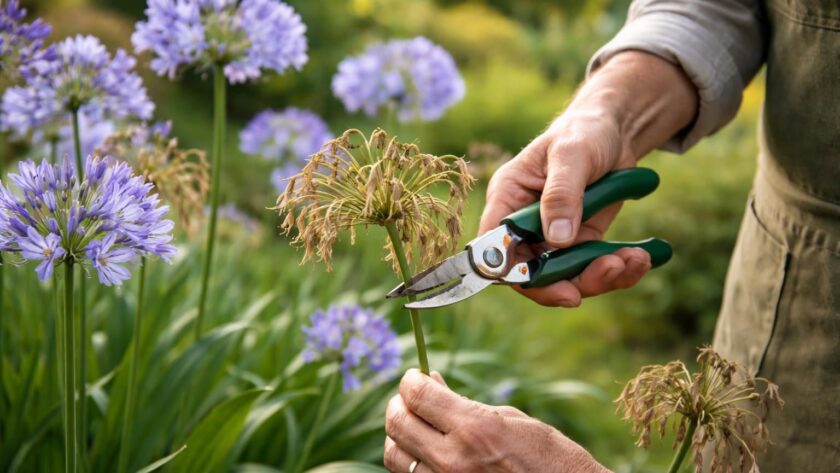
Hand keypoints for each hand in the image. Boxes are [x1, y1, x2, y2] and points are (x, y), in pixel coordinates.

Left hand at [384, 369, 609, 472]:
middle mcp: (453, 459)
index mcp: (474, 428)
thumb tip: (431, 383)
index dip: (410, 381)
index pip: (416, 395)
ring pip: (394, 455)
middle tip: (412, 398)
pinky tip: (428, 451)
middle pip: (397, 423)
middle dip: (400, 403)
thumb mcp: (511, 420)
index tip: (415, 377)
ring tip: (418, 425)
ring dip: (400, 435)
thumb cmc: (549, 457)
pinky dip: (411, 461)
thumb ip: (464, 404)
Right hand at [478, 51, 697, 306]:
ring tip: (632, 261)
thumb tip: (557, 239)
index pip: (494, 246)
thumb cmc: (584, 132)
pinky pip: (592, 270)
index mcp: (507, 199)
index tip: (547, 283)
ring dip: (599, 278)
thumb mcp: (572, 155)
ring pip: (565, 279)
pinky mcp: (580, 243)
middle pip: (529, 273)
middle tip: (604, 274)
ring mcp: (552, 238)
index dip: (512, 271)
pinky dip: (618, 270)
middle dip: (567, 283)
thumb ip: (561, 195)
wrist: (615, 132)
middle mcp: (524, 225)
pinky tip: (640, 257)